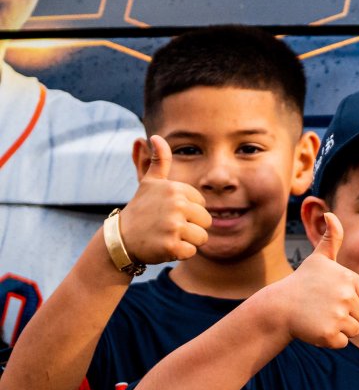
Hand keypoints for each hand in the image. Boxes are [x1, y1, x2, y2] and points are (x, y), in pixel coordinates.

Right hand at [121, 136, 210, 263]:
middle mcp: (176, 205)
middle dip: (190, 227)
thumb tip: (156, 136)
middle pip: (206, 222)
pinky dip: (180, 253)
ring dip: (186, 241)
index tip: (167, 211)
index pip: (202, 205)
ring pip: (202, 238)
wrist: (120, 239)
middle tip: (167, 226)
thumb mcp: (150, 183)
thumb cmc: (141, 209)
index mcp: (175, 189)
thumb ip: (159, 161)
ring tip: (166, 235)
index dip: (188, 212)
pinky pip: (192, 252)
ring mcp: (173, 226)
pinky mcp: (171, 246)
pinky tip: (163, 246)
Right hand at [270, 215, 358, 347]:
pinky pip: (342, 342)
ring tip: (319, 317)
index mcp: (348, 278)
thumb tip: (330, 212)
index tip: (332, 295)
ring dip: (339, 328)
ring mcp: (337, 315)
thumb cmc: (302, 283)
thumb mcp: (319, 259)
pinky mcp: (329, 334)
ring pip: (354, 330)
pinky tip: (315, 328)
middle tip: (323, 308)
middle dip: (345, 315)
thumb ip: (331, 238)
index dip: (352, 300)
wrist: (278, 308)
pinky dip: (330, 340)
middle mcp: (345, 296)